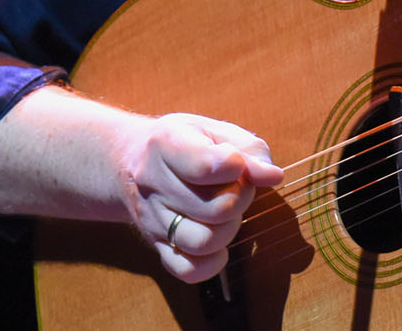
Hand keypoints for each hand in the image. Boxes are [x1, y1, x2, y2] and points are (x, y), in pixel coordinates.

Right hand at [114, 113, 285, 282]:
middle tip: (237, 186)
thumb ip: (249, 149)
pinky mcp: (156, 246)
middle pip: (217, 209)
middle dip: (241, 198)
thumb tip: (272, 176)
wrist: (130, 161)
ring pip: (203, 243)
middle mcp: (153, 184)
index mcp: (166, 145)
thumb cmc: (184, 143)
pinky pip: (188, 270)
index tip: (237, 162)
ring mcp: (152, 219)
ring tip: (225, 213)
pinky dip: (212, 261)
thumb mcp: (214, 130)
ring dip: (229, 229)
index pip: (206, 167)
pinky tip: (216, 240)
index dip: (237, 167)